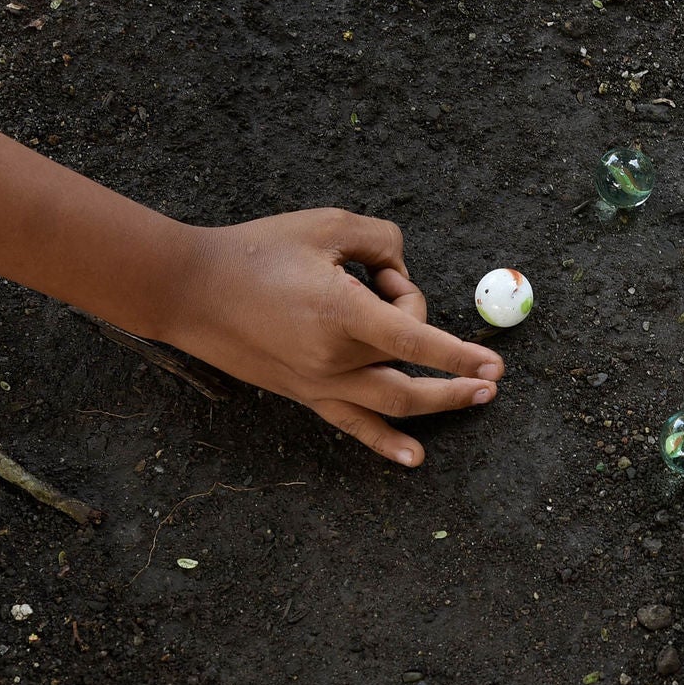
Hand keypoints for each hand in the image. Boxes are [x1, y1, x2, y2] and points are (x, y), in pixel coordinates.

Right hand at [157, 209, 503, 465]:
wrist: (189, 289)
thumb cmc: (256, 249)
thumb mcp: (328, 225)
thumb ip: (381, 243)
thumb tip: (402, 274)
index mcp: (341, 312)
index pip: (415, 339)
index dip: (458, 354)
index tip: (493, 363)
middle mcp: (334, 356)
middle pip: (409, 370)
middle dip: (456, 378)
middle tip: (492, 377)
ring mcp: (318, 381)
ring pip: (391, 402)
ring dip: (437, 402)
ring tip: (475, 398)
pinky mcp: (303, 392)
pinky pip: (351, 424)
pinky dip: (384, 443)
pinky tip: (413, 459)